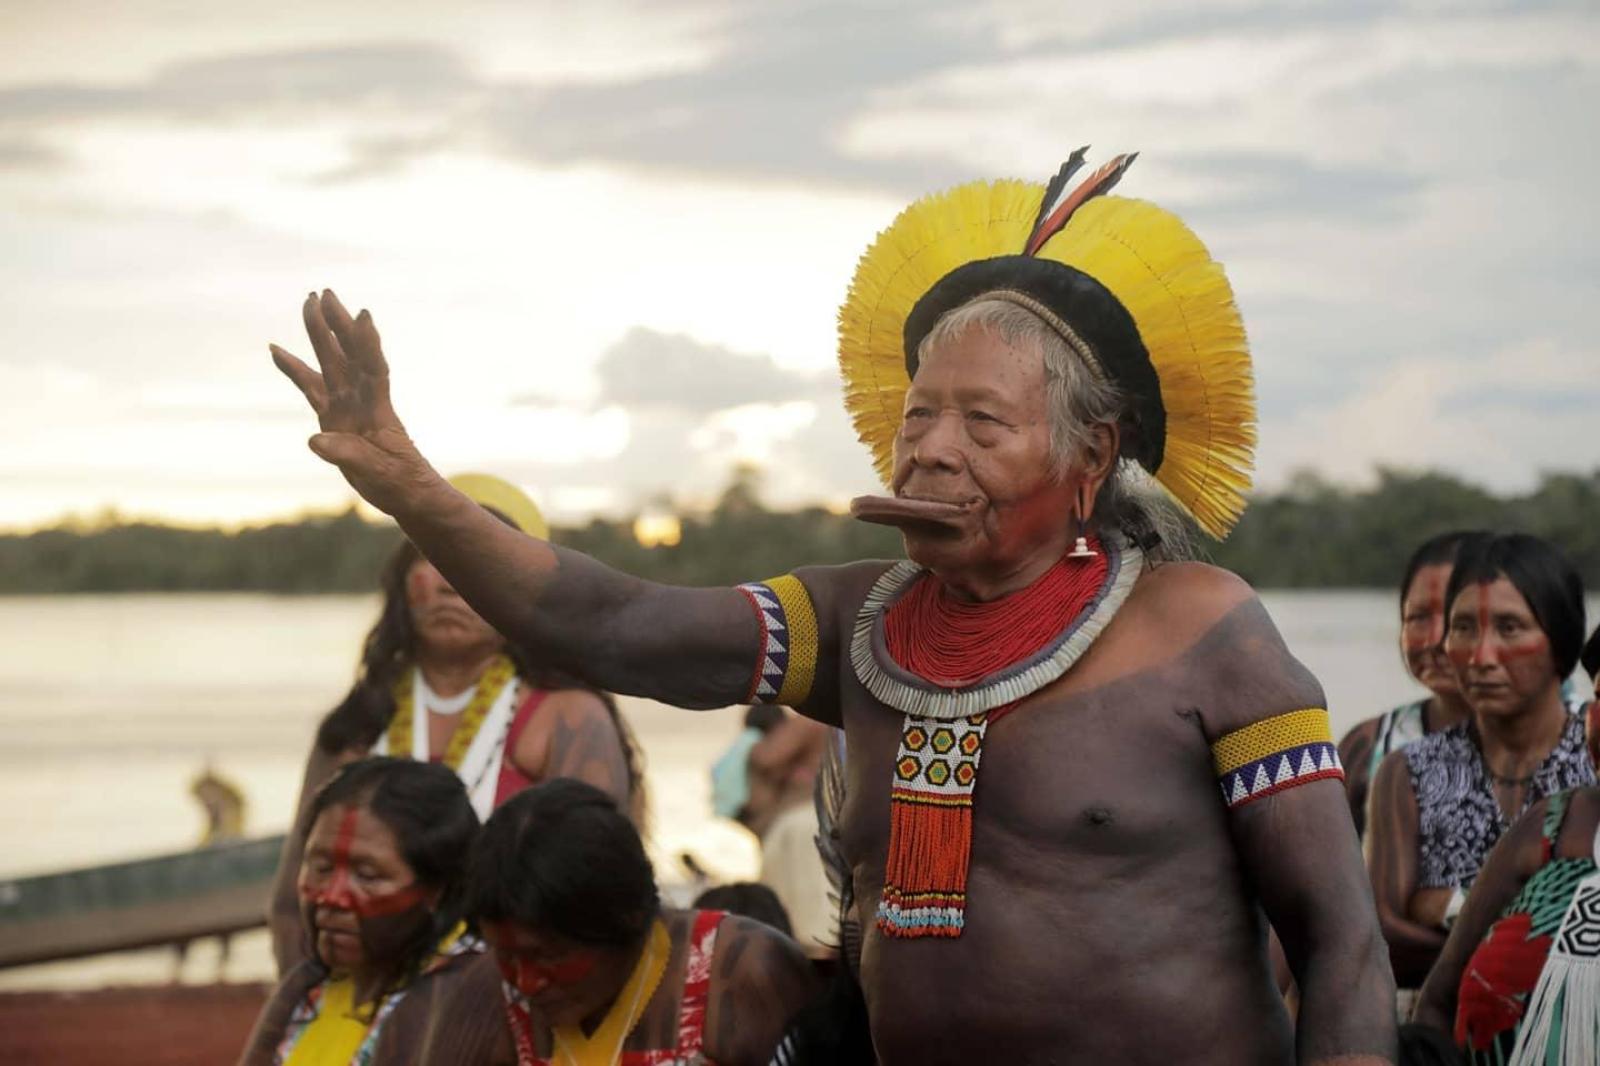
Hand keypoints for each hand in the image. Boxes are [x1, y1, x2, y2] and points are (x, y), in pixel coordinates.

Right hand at [271, 289, 441, 517]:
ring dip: (320, 333)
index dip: (368, 344)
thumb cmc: (400, 481)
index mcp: (379, 410)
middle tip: (324, 293)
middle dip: (337, 324)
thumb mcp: (378, 472)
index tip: (364, 316)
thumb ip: (349, 455)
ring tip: (308, 303)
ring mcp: (347, 404)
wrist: (405, 491)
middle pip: (349, 354)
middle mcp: (362, 400)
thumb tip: (315, 440)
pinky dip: (294, 368)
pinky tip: (276, 350)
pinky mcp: (332, 416)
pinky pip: (310, 386)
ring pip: (330, 362)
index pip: (374, 370)